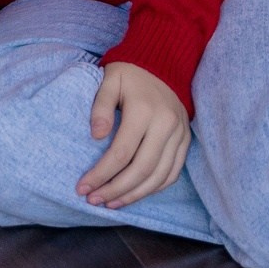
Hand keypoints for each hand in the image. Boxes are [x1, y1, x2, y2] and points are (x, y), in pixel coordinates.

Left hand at [78, 60, 190, 208]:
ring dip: (134, 195)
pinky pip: (172, 174)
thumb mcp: (109, 80)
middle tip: (94, 200)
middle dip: (116, 190)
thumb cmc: (129, 74)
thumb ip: (100, 106)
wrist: (163, 64)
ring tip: (110, 203)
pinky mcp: (185, 141)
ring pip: (159, 177)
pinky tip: (134, 194)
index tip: (83, 187)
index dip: (101, 174)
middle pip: (141, 170)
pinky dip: (154, 189)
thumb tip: (96, 136)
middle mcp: (166, 125)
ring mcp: (179, 135)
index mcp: (144, 111)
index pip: (121, 153)